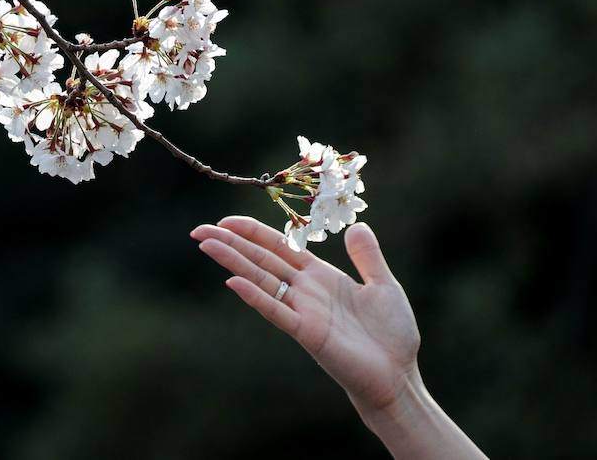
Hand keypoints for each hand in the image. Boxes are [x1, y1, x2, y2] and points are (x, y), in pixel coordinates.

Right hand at [190, 216, 420, 414]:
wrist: (398, 376)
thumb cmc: (392, 335)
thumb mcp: (384, 286)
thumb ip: (368, 257)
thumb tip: (356, 225)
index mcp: (319, 275)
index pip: (279, 246)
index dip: (252, 232)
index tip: (225, 221)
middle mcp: (305, 290)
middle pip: (261, 259)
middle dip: (230, 243)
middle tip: (198, 230)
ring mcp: (303, 310)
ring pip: (261, 279)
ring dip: (233, 262)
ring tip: (206, 245)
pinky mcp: (307, 333)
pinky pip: (276, 311)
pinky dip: (255, 296)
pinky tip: (233, 283)